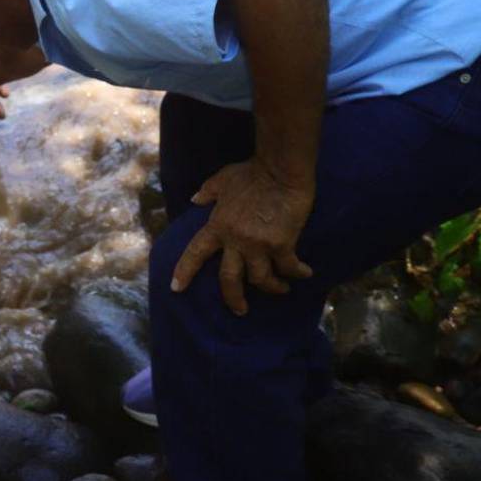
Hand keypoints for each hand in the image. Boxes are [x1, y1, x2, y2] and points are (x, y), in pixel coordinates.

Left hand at [170, 159, 314, 315]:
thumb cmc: (251, 172)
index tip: (176, 288)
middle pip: (228, 279)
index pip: (195, 252)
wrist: (280, 170)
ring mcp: (258, 244)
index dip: (184, 271)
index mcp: (217, 225)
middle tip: (239, 310)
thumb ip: (208, 192)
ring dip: (272, 288)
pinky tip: (305, 273)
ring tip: (280, 288)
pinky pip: (288, 267)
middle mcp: (235, 239)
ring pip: (260, 280)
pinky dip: (297, 272)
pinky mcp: (281, 244)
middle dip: (233, 299)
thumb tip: (195, 200)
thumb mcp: (222, 179)